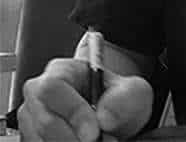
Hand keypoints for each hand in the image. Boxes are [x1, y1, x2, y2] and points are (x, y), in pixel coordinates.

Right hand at [18, 58, 152, 141]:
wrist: (119, 120)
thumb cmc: (121, 100)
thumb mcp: (134, 92)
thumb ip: (123, 99)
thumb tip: (104, 116)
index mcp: (62, 70)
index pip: (53, 87)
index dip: (73, 111)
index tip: (95, 132)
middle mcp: (40, 95)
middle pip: (45, 121)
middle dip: (75, 138)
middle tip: (101, 141)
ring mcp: (32, 120)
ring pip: (42, 140)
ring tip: (100, 141)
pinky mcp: (34, 139)